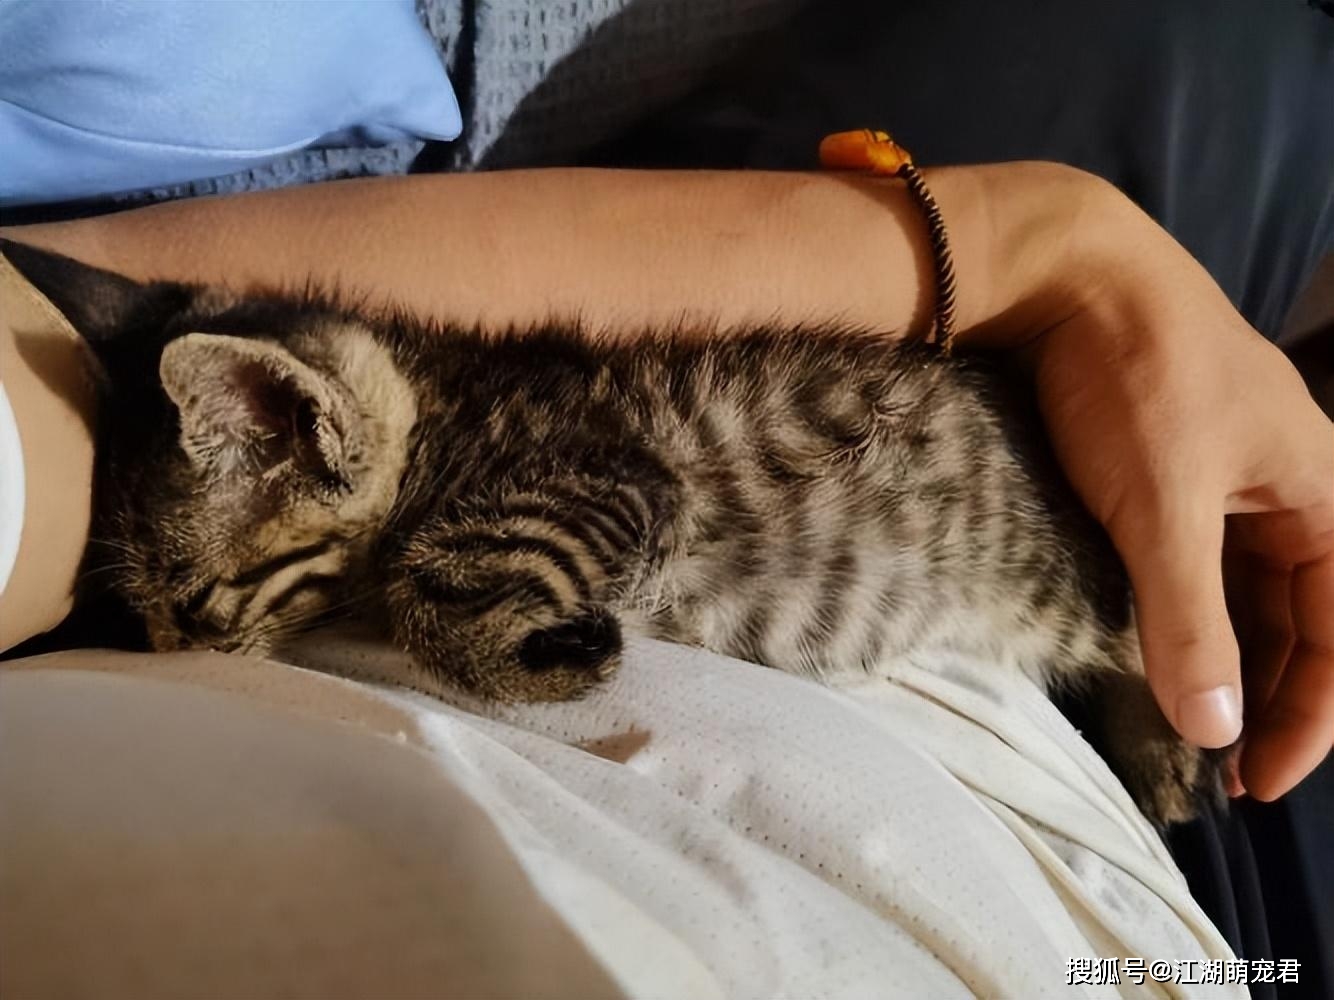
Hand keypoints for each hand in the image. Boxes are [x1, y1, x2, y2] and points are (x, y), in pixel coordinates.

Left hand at [1023, 190, 1333, 800]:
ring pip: (1244, 589)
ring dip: (1222, 654)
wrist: (1062, 272)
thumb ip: (1191, 620)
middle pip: (1299, 617)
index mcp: (1323, 492)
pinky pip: (1196, 556)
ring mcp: (1228, 474)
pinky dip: (1183, 607)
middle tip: (1216, 769)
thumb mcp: (1164, 509)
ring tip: (1184, 719)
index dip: (1309, 718)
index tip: (1255, 783)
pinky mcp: (1169, 465)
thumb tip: (1215, 729)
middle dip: (1267, 694)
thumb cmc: (1131, 379)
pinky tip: (1149, 646)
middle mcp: (1289, 486)